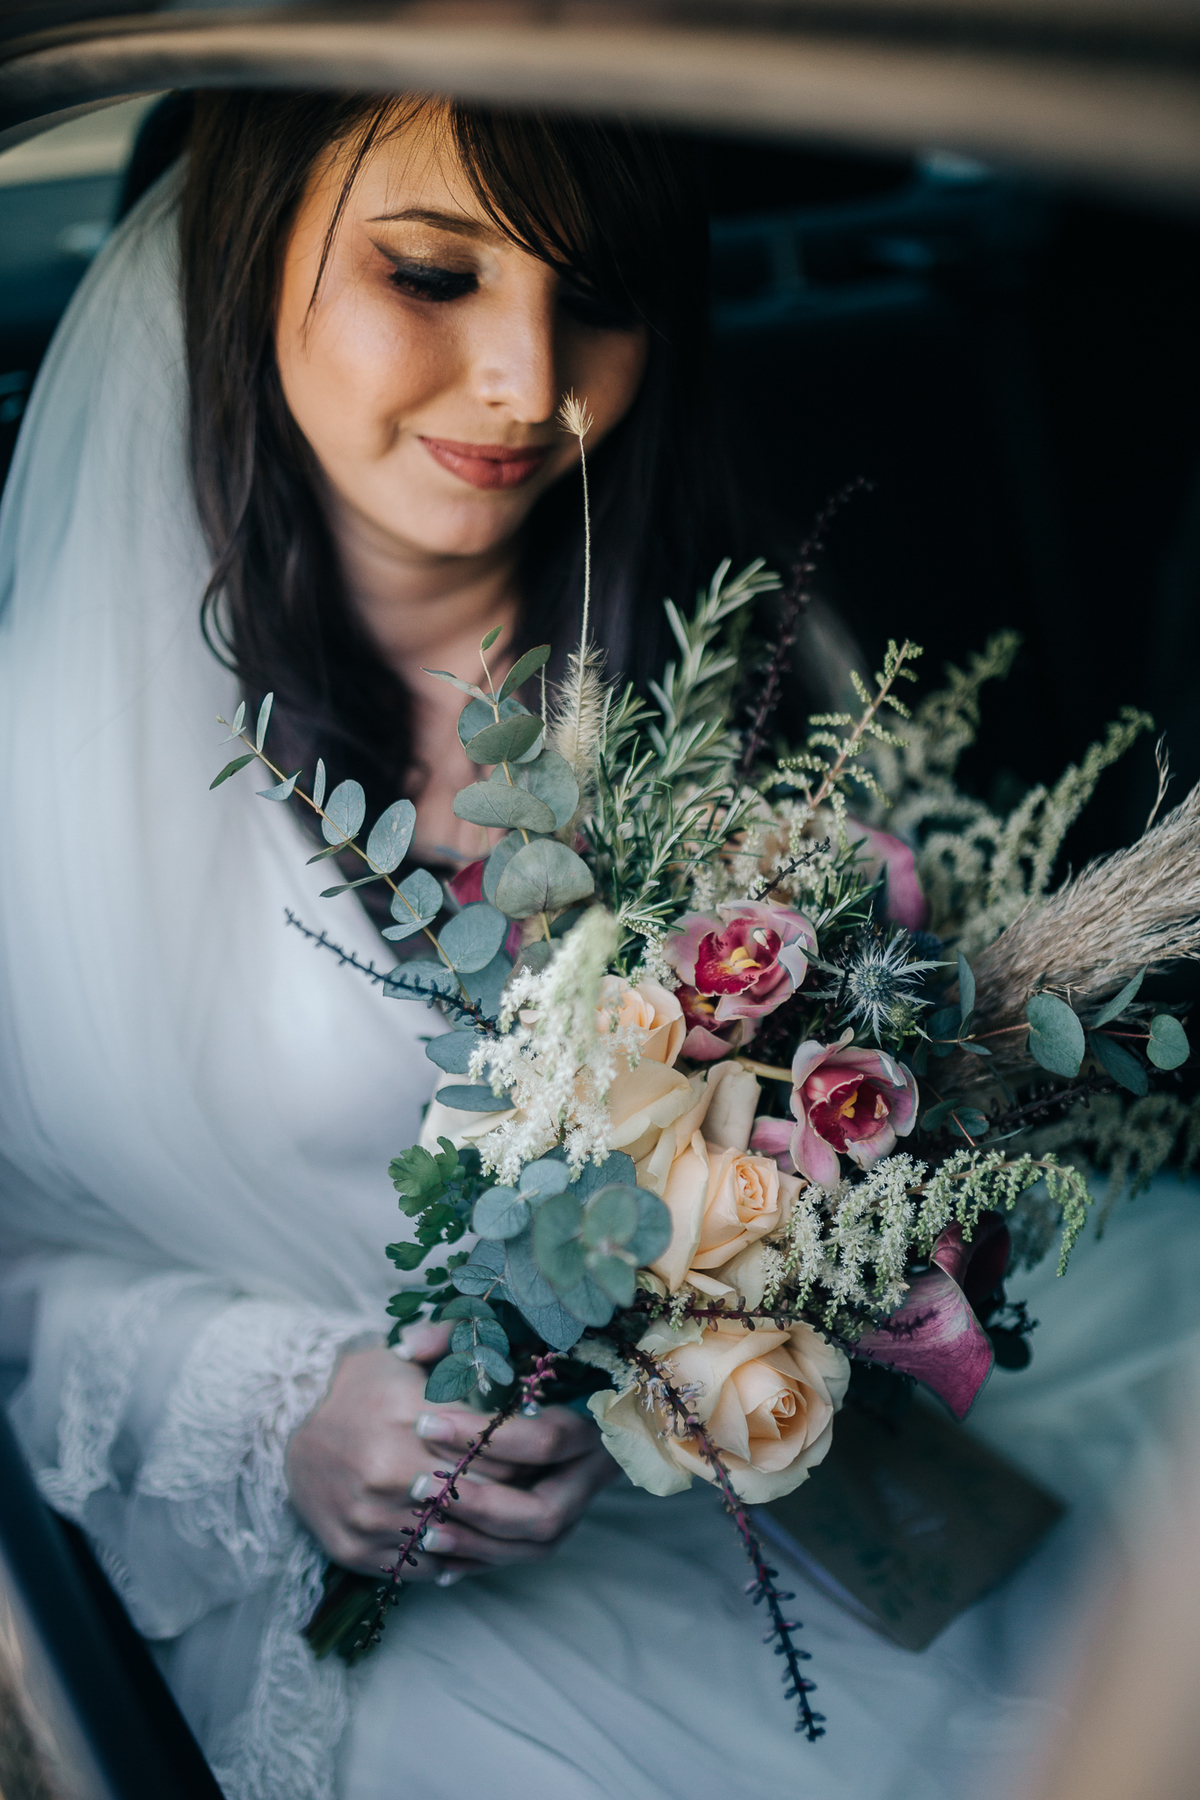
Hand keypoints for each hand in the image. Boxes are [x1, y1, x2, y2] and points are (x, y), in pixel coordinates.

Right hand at [286, 1325, 616, 1583]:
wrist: (289, 1426)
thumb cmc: (364, 1385)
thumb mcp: (408, 1353)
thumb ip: (459, 1343)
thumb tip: (515, 1355)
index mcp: (407, 1413)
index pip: (493, 1444)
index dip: (527, 1448)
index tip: (548, 1446)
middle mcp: (387, 1468)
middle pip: (479, 1493)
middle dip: (517, 1492)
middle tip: (543, 1486)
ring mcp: (369, 1515)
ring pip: (453, 1536)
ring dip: (489, 1532)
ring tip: (517, 1521)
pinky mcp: (355, 1549)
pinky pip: (422, 1566)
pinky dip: (453, 1558)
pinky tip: (473, 1543)